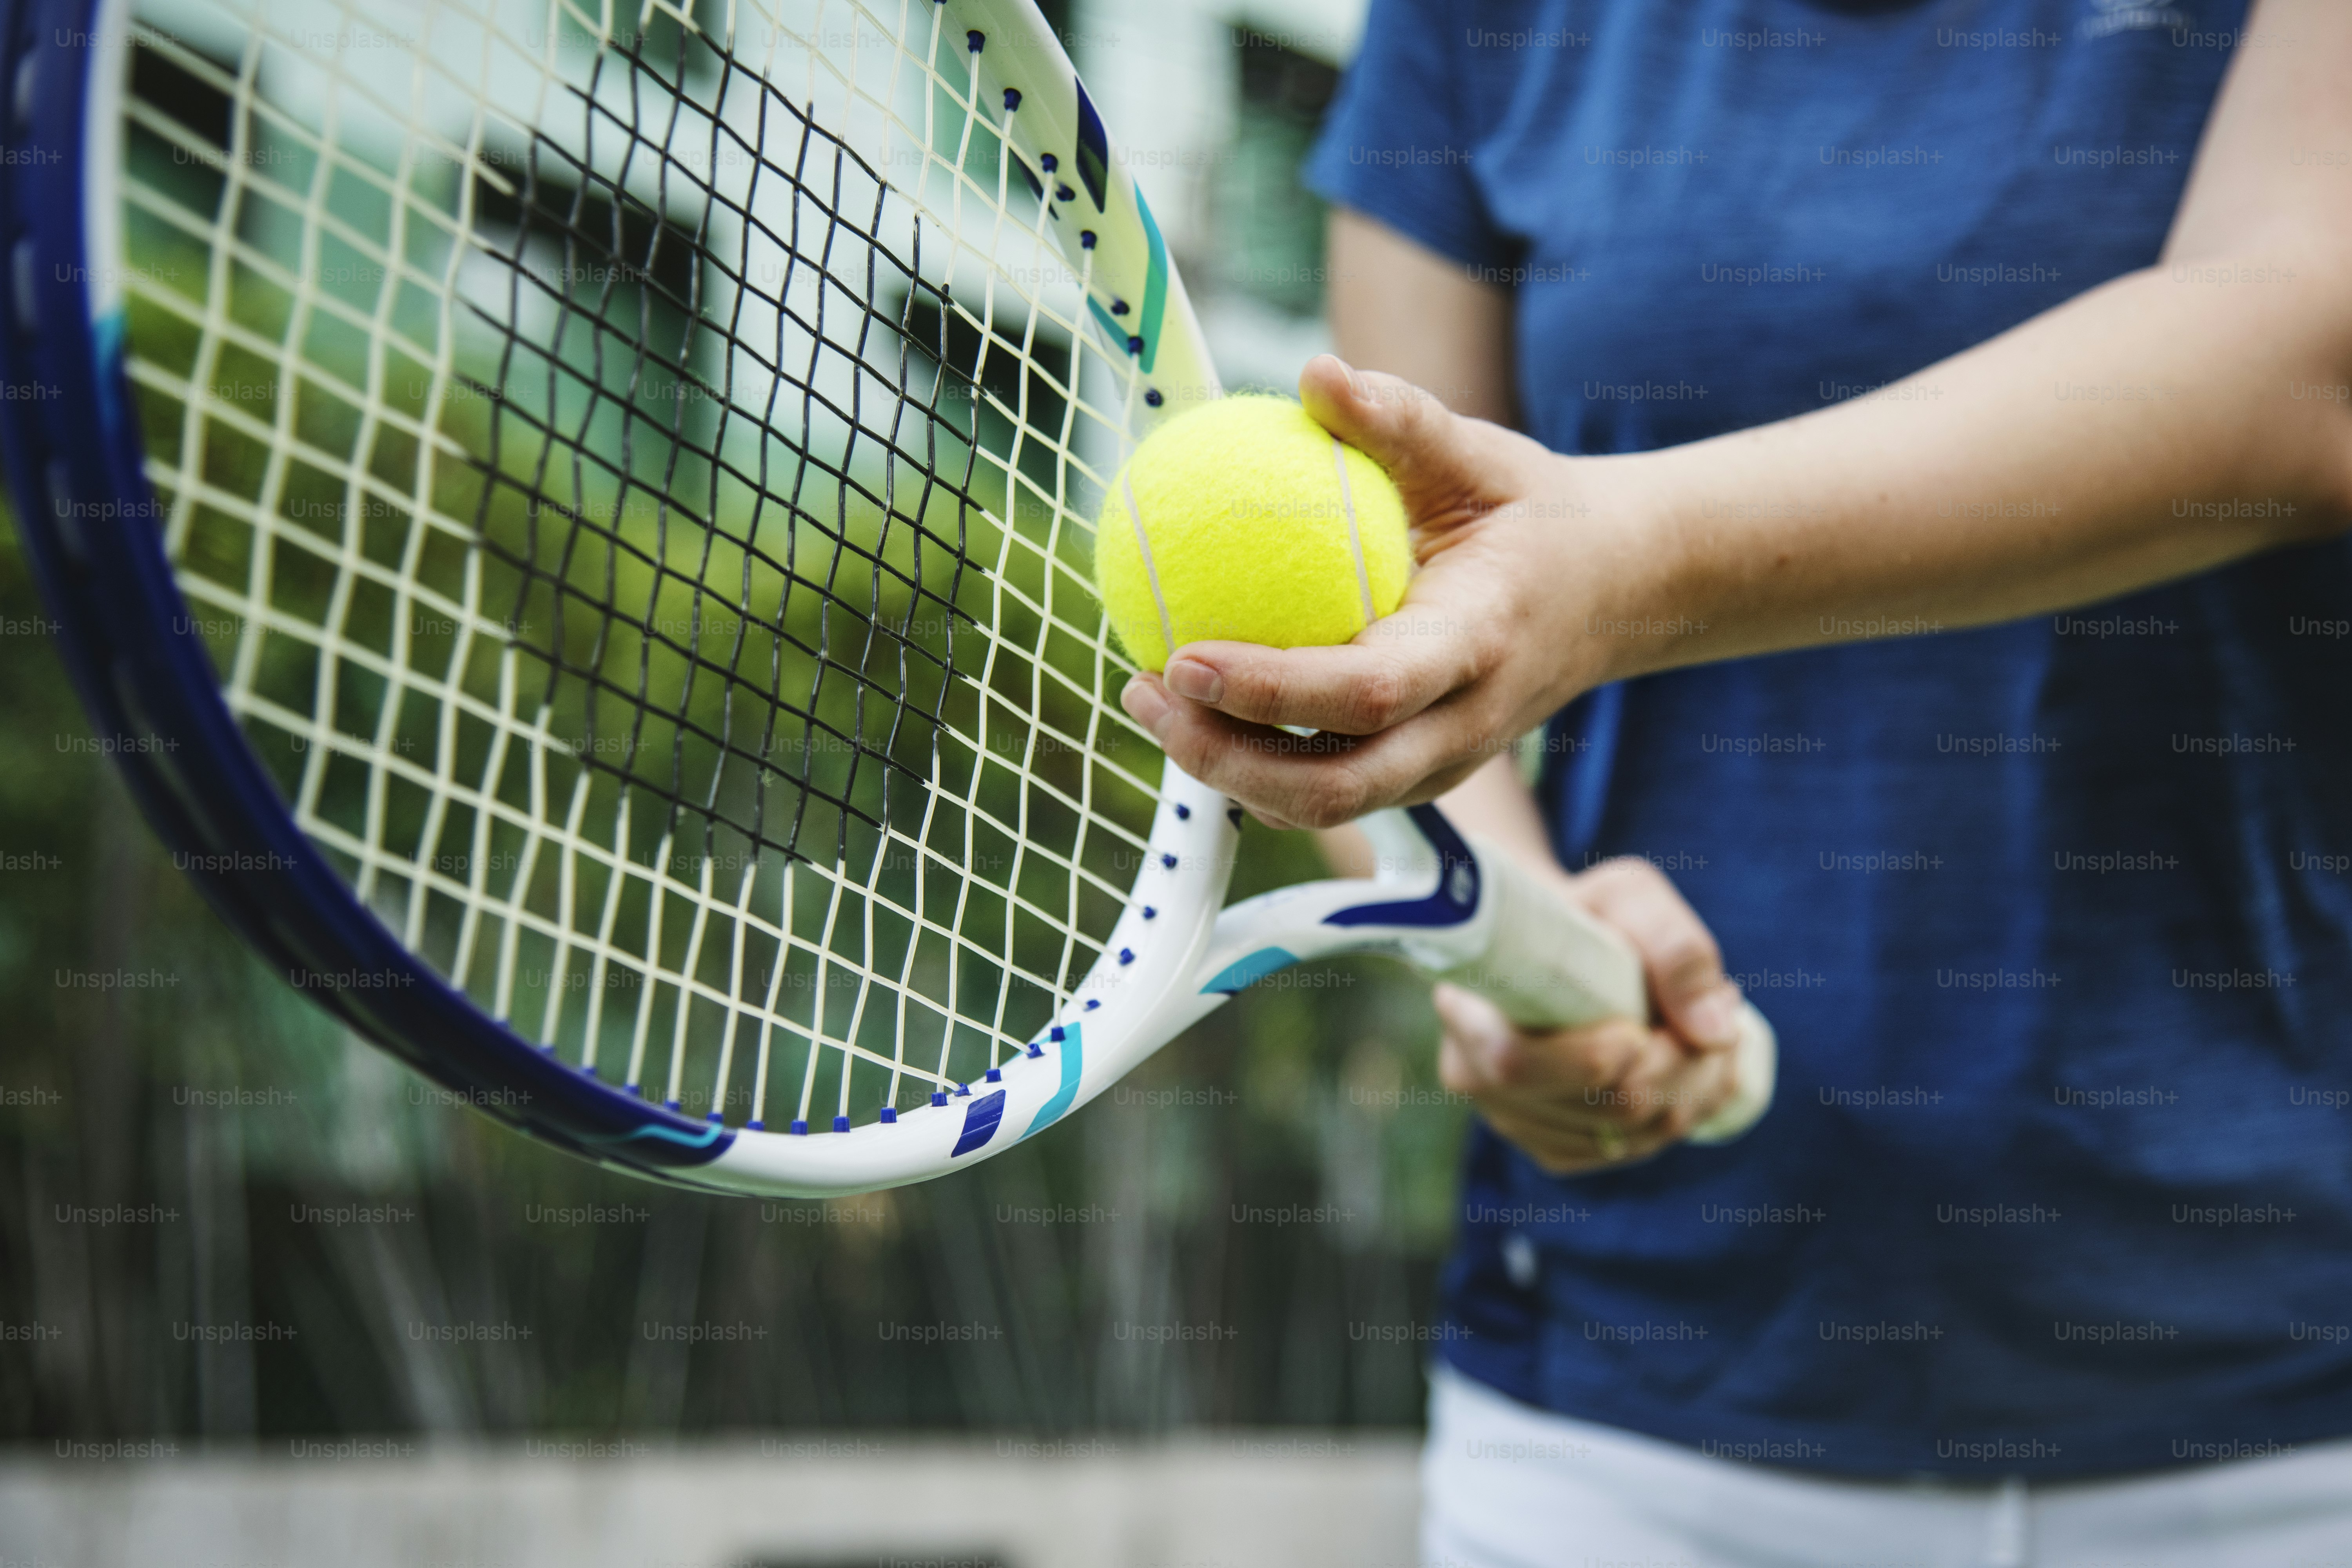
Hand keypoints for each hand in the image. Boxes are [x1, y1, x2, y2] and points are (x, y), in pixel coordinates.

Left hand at [1118, 354, 1658, 829]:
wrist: (1617, 589)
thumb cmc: (1532, 512)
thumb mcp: (1480, 454)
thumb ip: (1401, 418)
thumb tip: (1314, 372)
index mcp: (1478, 644)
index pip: (1366, 692)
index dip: (1269, 690)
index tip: (1181, 658)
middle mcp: (1464, 724)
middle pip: (1335, 786)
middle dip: (1224, 759)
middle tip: (1144, 689)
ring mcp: (1445, 763)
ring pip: (1326, 806)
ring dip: (1227, 772)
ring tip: (1151, 701)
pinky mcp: (1422, 774)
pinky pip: (1330, 792)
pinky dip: (1256, 768)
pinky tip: (1199, 711)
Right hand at [1435, 856, 1743, 1174]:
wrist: (1563, 950)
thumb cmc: (1587, 917)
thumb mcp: (1628, 897)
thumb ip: (1675, 948)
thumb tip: (1715, 1032)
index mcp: (1467, 1010)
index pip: (1514, 1063)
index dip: (1590, 1056)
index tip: (1641, 1025)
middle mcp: (1476, 1077)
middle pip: (1594, 1106)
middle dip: (1677, 1067)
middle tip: (1720, 1013)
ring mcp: (1515, 1121)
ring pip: (1625, 1137)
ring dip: (1693, 1090)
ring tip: (1713, 1033)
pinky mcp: (1554, 1147)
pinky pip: (1629, 1152)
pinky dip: (1681, 1115)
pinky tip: (1696, 1071)